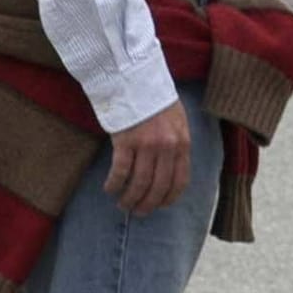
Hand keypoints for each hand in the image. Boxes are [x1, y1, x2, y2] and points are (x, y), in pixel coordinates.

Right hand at [104, 100, 191, 215]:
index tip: (160, 206)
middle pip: (159, 186)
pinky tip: (110, 188)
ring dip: (130, 199)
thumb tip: (171, 170)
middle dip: (148, 204)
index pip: (180, 180)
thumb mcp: (177, 121)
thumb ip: (177, 144)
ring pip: (139, 183)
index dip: (169, 198)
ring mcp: (147, 145)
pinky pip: (120, 171)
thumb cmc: (156, 101)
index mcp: (183, 143)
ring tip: (123, 205)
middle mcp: (168, 147)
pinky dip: (114, 184)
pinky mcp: (126, 141)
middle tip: (138, 212)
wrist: (136, 80)